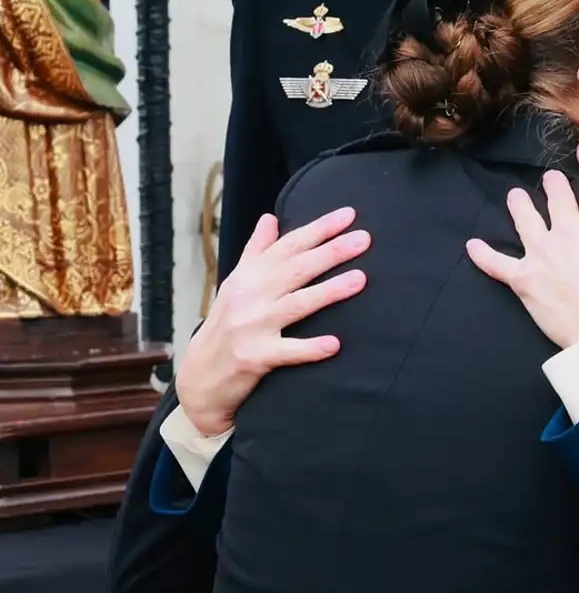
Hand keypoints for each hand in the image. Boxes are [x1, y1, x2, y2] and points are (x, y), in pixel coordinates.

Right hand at [175, 209, 369, 435]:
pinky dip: (310, 349)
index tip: (349, 215)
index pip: (288, 245)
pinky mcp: (254, 357)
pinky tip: (335, 345)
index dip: (319, 228)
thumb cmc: (225, 325)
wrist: (199, 377)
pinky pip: (287, 351)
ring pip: (296, 304)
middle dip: (331, 252)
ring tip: (360, 279)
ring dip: (329, 291)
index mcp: (249, 276)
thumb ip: (256, 251)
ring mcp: (251, 326)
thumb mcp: (236, 284)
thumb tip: (269, 217)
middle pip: (296, 269)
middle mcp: (249, 296)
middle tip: (364, 239)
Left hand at [465, 169, 578, 349]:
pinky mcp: (525, 279)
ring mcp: (542, 253)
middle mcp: (566, 229)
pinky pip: (497, 265)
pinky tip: (472, 246)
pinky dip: (483, 255)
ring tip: (515, 197)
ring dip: (519, 205)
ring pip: (525, 220)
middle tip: (551, 180)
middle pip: (556, 198)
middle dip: (554, 186)